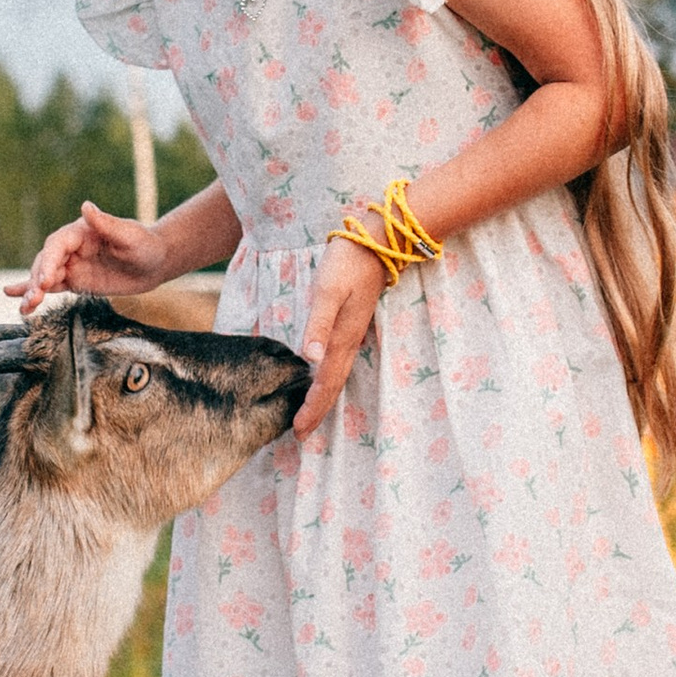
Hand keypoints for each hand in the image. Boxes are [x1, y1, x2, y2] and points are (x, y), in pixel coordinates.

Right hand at [10, 201, 174, 316]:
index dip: (49, 262)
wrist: (154, 263)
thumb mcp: (129, 236)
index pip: (57, 245)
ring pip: (44, 276)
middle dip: (38, 280)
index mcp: (80, 232)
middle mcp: (71, 247)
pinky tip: (14, 297)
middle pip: (45, 262)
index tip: (47, 280)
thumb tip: (86, 207)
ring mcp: (71, 265)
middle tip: (36, 298)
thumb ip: (107, 224)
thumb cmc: (145, 245)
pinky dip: (32, 291)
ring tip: (25, 308)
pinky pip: (50, 286)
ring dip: (33, 291)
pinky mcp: (74, 281)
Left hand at [292, 236, 384, 435]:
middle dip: (317, 411)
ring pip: (337, 375)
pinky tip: (322, 378)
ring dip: (324, 398)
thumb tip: (309, 359)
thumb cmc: (347, 263)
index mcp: (341, 339)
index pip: (325, 384)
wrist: (377, 242)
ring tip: (310, 415)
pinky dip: (328, 379)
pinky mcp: (351, 324)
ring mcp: (352, 334)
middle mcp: (348, 342)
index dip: (312, 409)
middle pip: (333, 386)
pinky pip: (339, 362)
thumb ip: (318, 325)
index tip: (298, 431)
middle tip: (301, 434)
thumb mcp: (327, 292)